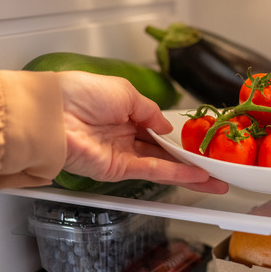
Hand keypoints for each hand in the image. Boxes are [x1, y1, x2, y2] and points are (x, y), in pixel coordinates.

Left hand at [57, 70, 227, 193]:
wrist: (53, 114)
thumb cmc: (80, 93)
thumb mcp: (125, 91)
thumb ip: (150, 111)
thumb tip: (167, 127)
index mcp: (123, 112)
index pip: (157, 128)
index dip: (179, 137)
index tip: (201, 142)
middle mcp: (123, 135)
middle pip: (164, 151)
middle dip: (191, 160)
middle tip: (217, 168)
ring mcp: (121, 154)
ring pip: (164, 165)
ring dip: (191, 173)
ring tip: (217, 180)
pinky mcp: (117, 170)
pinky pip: (153, 171)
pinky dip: (176, 174)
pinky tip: (197, 176)